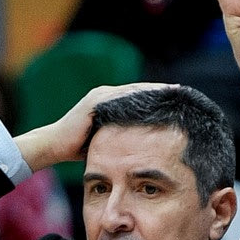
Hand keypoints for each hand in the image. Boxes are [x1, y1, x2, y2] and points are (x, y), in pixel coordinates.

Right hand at [14, 82, 176, 172]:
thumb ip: (123, 138)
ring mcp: (100, 96)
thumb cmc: (80, 149)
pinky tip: (156, 100)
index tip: (182, 99)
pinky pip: (122, 97)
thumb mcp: (108, 142)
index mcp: (111, 104)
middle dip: (162, 92)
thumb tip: (145, 147)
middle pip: (141, 90)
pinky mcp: (96, 101)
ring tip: (176, 93)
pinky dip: (140, 97)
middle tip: (185, 93)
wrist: (54, 146)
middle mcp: (106, 95)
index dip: (160, 98)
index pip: (141, 97)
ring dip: (156, 91)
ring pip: (134, 91)